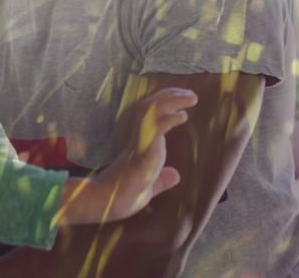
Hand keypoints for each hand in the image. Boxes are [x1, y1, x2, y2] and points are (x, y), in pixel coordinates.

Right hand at [98, 87, 197, 219]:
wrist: (107, 205)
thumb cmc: (123, 197)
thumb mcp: (149, 187)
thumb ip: (161, 180)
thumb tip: (175, 175)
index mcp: (140, 145)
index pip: (150, 116)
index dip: (166, 104)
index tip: (183, 100)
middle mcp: (138, 139)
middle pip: (150, 107)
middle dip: (170, 96)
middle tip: (190, 93)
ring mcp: (138, 144)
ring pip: (150, 112)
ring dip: (171, 101)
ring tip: (191, 97)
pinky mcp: (140, 152)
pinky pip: (153, 129)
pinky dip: (168, 119)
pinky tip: (182, 116)